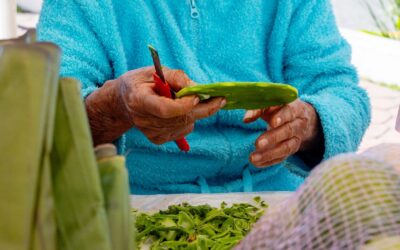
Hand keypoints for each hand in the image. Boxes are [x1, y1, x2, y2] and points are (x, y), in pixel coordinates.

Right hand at [86, 66, 224, 144]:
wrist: (124, 101)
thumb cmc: (142, 82)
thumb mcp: (156, 71)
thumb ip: (177, 78)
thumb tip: (199, 89)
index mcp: (139, 100)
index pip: (165, 110)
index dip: (184, 105)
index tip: (198, 96)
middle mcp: (143, 120)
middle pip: (180, 119)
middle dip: (203, 108)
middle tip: (220, 100)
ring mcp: (150, 132)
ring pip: (185, 125)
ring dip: (195, 112)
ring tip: (190, 100)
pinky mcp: (157, 139)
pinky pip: (183, 131)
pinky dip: (188, 120)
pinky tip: (181, 111)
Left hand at [243, 99, 321, 167]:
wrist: (300, 117)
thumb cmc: (280, 108)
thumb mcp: (271, 104)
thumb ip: (258, 108)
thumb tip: (246, 119)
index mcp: (294, 108)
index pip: (289, 111)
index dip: (282, 117)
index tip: (272, 123)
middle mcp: (298, 123)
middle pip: (288, 130)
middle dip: (273, 138)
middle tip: (257, 144)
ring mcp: (297, 138)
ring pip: (286, 147)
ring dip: (269, 154)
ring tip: (253, 158)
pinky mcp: (292, 149)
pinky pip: (282, 157)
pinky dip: (269, 161)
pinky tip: (256, 163)